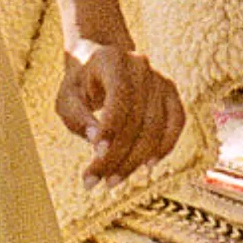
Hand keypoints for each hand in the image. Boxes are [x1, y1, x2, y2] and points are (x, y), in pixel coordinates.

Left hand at [56, 39, 185, 180]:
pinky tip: (147, 166)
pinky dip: (165, 146)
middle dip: (117, 156)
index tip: (97, 155)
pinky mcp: (170, 92)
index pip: (119, 97)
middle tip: (96, 181)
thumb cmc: (80, 85)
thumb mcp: (67, 98)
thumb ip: (77, 116)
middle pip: (137, 119)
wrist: (100, 62)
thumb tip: (96, 138)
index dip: (111, 128)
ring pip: (155, 127)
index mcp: (112, 61)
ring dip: (135, 160)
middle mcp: (141, 66)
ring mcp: (159, 79)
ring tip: (113, 181)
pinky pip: (176, 123)